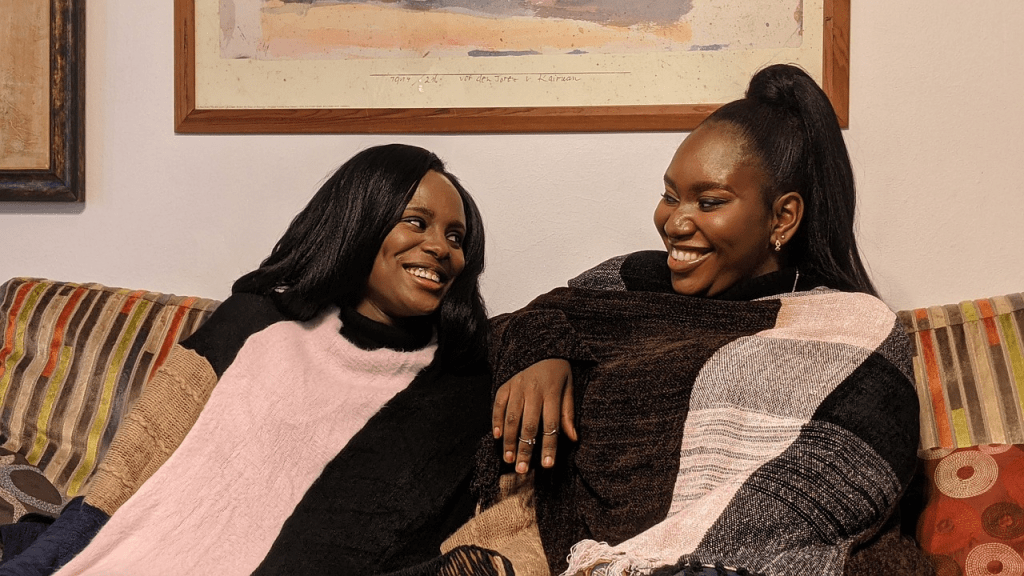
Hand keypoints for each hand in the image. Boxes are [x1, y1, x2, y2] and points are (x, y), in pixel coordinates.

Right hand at [491, 358, 576, 473]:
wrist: (539, 344)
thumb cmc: (558, 370)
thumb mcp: (569, 387)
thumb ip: (568, 412)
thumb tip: (573, 438)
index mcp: (551, 392)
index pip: (551, 425)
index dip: (549, 446)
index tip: (547, 466)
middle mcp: (533, 391)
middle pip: (528, 425)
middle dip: (525, 449)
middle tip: (522, 470)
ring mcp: (516, 387)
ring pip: (511, 418)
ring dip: (508, 440)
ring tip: (509, 459)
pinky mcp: (505, 384)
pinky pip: (498, 404)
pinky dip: (496, 420)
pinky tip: (496, 436)